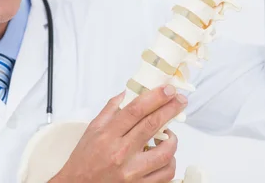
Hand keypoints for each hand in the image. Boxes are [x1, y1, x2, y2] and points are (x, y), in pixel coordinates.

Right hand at [51, 85, 186, 182]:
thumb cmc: (84, 160)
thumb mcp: (91, 130)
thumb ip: (110, 110)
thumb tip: (126, 93)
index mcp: (108, 135)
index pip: (136, 110)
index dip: (155, 97)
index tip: (168, 90)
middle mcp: (121, 152)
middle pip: (152, 125)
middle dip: (171, 109)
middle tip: (180, 100)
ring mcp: (132, 172)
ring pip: (165, 153)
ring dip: (172, 140)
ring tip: (169, 135)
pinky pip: (165, 174)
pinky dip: (170, 162)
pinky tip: (165, 156)